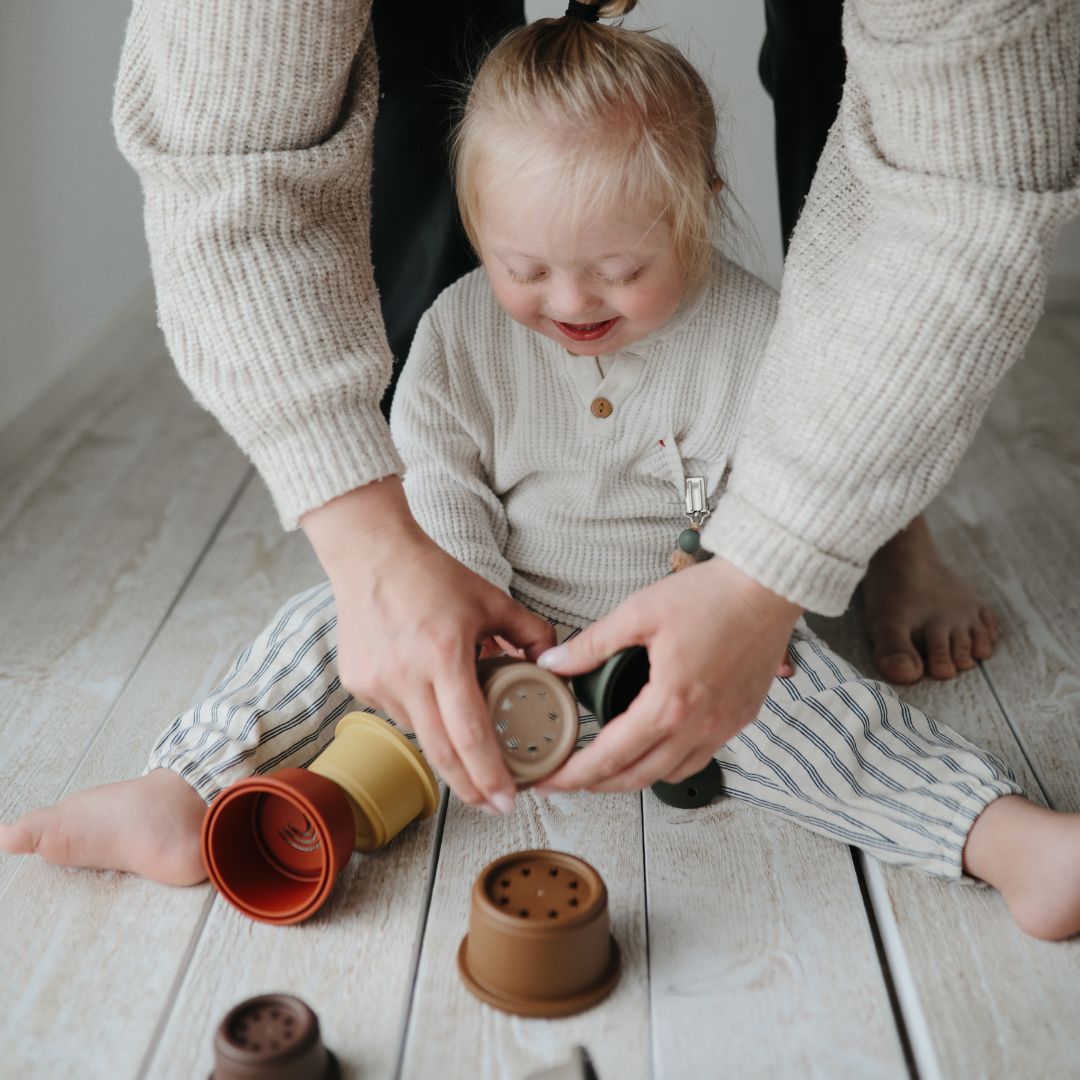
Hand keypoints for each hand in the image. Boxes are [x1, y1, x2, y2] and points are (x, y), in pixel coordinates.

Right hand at [302, 480, 554, 811]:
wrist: (371, 556)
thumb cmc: (432, 575)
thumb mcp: (491, 599)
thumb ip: (531, 632)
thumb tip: (555, 664)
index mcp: (444, 654)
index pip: (470, 733)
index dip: (490, 775)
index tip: (507, 799)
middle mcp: (407, 675)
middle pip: (441, 753)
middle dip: (471, 788)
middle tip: (494, 804)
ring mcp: (377, 683)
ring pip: (420, 733)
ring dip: (445, 738)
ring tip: (459, 714)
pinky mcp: (358, 685)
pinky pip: (397, 713)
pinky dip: (419, 710)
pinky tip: (424, 683)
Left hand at [533, 557, 801, 793]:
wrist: (768, 587)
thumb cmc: (711, 595)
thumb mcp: (638, 612)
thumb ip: (592, 644)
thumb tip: (554, 663)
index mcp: (669, 703)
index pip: (610, 756)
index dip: (574, 774)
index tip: (550, 780)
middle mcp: (699, 725)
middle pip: (638, 777)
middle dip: (597, 785)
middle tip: (569, 778)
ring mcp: (724, 726)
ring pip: (671, 775)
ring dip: (634, 778)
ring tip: (606, 765)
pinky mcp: (740, 718)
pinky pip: (700, 758)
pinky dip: (670, 764)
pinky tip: (655, 746)